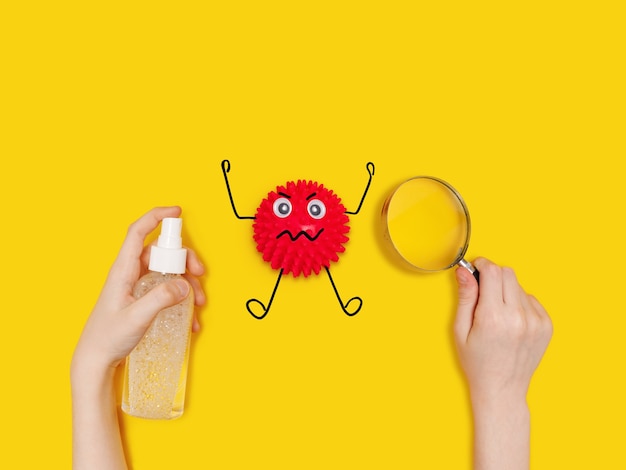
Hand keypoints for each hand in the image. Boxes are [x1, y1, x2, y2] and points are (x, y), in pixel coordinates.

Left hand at [72, 206, 205, 374]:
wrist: (96, 360)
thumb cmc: (108, 338)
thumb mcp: (136, 318)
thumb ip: (160, 299)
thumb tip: (183, 284)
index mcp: (123, 271)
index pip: (138, 233)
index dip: (156, 217)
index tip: (176, 212)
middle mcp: (130, 274)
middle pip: (161, 252)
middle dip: (184, 259)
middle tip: (199, 272)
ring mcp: (137, 286)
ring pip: (168, 271)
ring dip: (187, 281)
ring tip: (199, 301)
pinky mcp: (143, 299)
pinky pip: (167, 288)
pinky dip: (182, 298)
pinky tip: (190, 317)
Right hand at [453, 257, 551, 469]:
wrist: (502, 389)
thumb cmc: (477, 363)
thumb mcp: (460, 330)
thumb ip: (465, 297)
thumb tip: (464, 272)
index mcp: (493, 317)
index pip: (492, 272)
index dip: (481, 265)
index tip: (475, 268)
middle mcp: (518, 317)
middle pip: (507, 273)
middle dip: (493, 275)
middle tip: (483, 291)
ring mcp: (535, 321)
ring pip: (519, 285)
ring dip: (506, 290)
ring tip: (496, 312)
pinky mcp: (546, 326)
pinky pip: (531, 299)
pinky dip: (519, 303)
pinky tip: (510, 320)